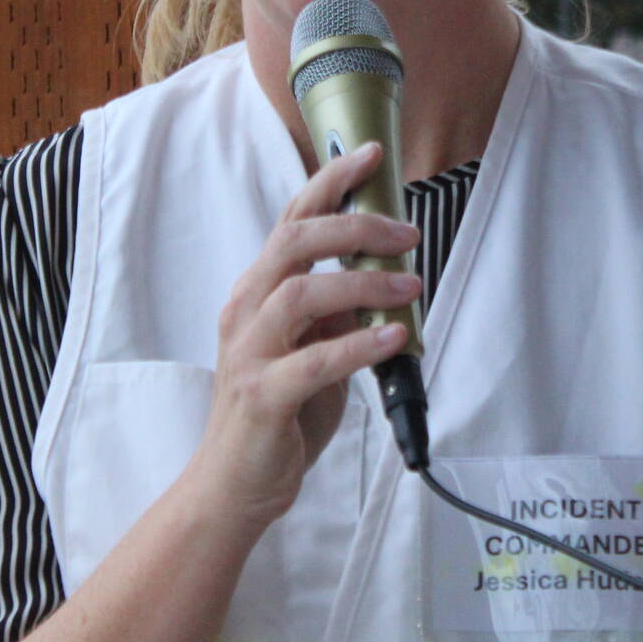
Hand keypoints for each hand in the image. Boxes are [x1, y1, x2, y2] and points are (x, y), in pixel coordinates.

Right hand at [183, 141, 420, 533]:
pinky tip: (393, 338)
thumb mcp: (308, 350)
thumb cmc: (276, 416)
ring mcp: (249, 353)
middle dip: (355, 225)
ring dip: (364, 284)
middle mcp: (246, 311)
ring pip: (301, 294)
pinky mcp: (262, 396)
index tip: (370, 155)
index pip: (292, 221)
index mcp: (256, 293)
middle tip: (406, 233)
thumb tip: (382, 278)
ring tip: (410, 287)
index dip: (329, 182)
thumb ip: (334, 313)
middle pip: (294, 243)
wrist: (232, 486)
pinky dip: (358, 345)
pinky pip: (313, 361)